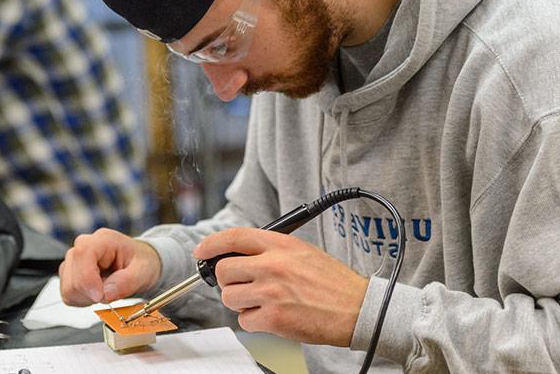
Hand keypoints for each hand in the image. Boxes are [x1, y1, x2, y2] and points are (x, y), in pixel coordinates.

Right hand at [59, 228, 161, 305]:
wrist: (140, 263)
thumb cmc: (141, 262)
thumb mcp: (143, 271)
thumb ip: (127, 281)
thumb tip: (106, 293)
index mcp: (103, 240)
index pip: (82, 254)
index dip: (87, 279)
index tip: (100, 296)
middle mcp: (84, 246)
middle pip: (71, 274)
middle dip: (89, 293)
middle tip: (109, 294)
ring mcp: (74, 260)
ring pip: (67, 287)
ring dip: (86, 298)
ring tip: (104, 292)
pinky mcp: (70, 274)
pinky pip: (67, 294)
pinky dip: (82, 300)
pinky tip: (95, 294)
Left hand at [194, 227, 368, 346]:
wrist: (358, 309)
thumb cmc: (334, 284)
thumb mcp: (303, 252)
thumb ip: (272, 251)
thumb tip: (241, 256)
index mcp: (281, 245)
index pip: (234, 237)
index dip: (212, 244)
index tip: (201, 251)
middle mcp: (273, 265)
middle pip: (224, 270)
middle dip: (229, 282)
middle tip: (243, 287)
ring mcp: (271, 292)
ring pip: (230, 297)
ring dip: (241, 303)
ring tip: (264, 303)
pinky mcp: (273, 317)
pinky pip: (244, 321)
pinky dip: (255, 322)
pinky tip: (274, 317)